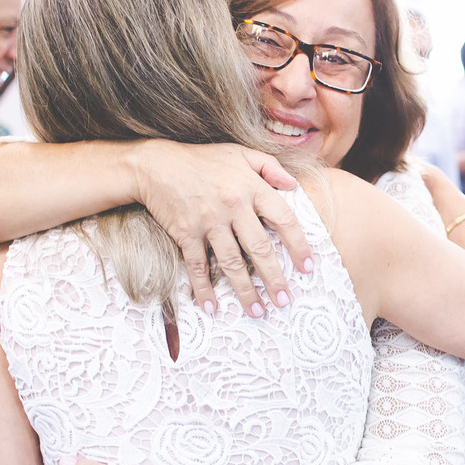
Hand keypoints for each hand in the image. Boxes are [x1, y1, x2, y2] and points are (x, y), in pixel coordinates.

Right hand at [132, 141, 312, 315]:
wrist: (157, 164)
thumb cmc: (202, 160)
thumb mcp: (240, 153)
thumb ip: (270, 166)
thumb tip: (293, 185)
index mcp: (251, 187)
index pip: (283, 218)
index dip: (298, 244)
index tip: (307, 267)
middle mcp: (233, 205)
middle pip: (260, 248)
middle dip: (274, 278)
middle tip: (285, 300)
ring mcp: (208, 221)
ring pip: (231, 262)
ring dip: (245, 290)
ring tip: (257, 311)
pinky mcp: (186, 233)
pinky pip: (197, 265)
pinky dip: (203, 287)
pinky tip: (211, 306)